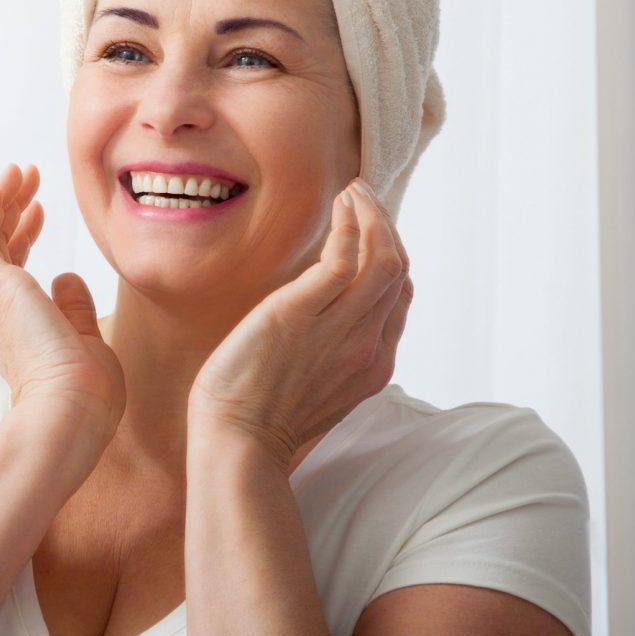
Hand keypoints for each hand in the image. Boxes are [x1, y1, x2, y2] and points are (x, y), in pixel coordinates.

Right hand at [0, 164, 125, 458]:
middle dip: (10, 206)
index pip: (13, 268)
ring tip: (20, 169)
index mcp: (20, 323)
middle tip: (28, 176)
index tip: (41, 208)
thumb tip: (68, 277)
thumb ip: (75, 309)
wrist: (70, 414)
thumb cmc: (85, 392)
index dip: (24, 234)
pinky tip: (10, 180)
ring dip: (0, 197)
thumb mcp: (87, 341)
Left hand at [188, 179, 412, 469]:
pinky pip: (345, 255)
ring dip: (373, 215)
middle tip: (365, 198)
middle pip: (398, 270)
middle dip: (386, 227)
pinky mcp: (304, 313)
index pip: (398, 297)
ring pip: (383, 256)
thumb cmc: (259, 419)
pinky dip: (350, 222)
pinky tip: (339, 205)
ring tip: (355, 191)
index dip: (389, 258)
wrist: (236, 444)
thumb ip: (331, 352)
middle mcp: (368, 345)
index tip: (369, 233)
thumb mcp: (315, 388)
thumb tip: (319, 315)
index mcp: (373, 366)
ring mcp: (342, 329)